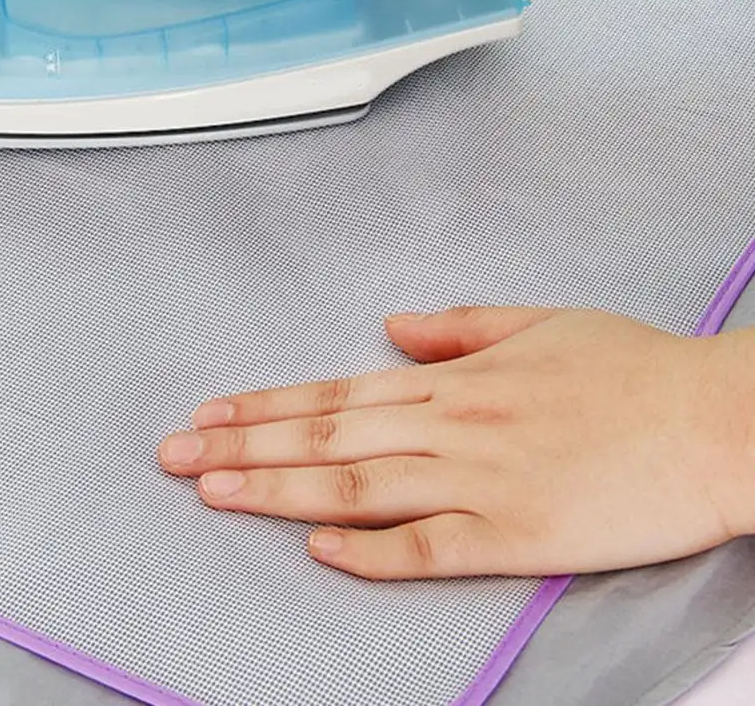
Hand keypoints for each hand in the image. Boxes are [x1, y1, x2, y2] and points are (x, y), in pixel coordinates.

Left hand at [158, 306, 754, 578]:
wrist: (713, 420)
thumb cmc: (631, 368)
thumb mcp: (540, 322)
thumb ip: (459, 326)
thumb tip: (391, 325)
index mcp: (456, 380)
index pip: (336, 391)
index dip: (267, 404)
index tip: (210, 412)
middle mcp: (455, 426)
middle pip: (328, 435)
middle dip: (243, 445)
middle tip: (174, 455)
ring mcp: (483, 481)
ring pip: (359, 484)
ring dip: (280, 489)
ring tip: (213, 492)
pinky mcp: (520, 537)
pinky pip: (433, 546)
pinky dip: (373, 551)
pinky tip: (320, 553)